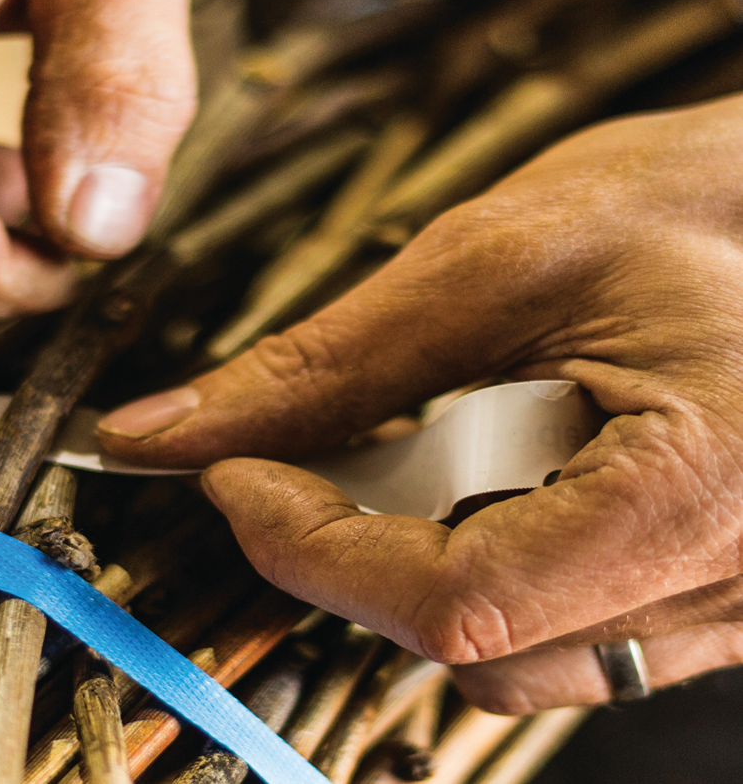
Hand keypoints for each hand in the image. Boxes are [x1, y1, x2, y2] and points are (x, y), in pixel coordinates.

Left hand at [99, 94, 742, 713]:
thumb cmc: (694, 201)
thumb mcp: (496, 260)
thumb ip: (326, 363)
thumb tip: (170, 433)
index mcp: (696, 491)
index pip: (455, 599)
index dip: (311, 550)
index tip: (231, 478)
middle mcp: (738, 582)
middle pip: (475, 643)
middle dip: (355, 555)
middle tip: (304, 454)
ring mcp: (734, 604)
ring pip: (514, 655)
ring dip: (417, 565)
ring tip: (415, 447)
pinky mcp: (711, 596)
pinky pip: (565, 631)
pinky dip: (485, 567)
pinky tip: (478, 477)